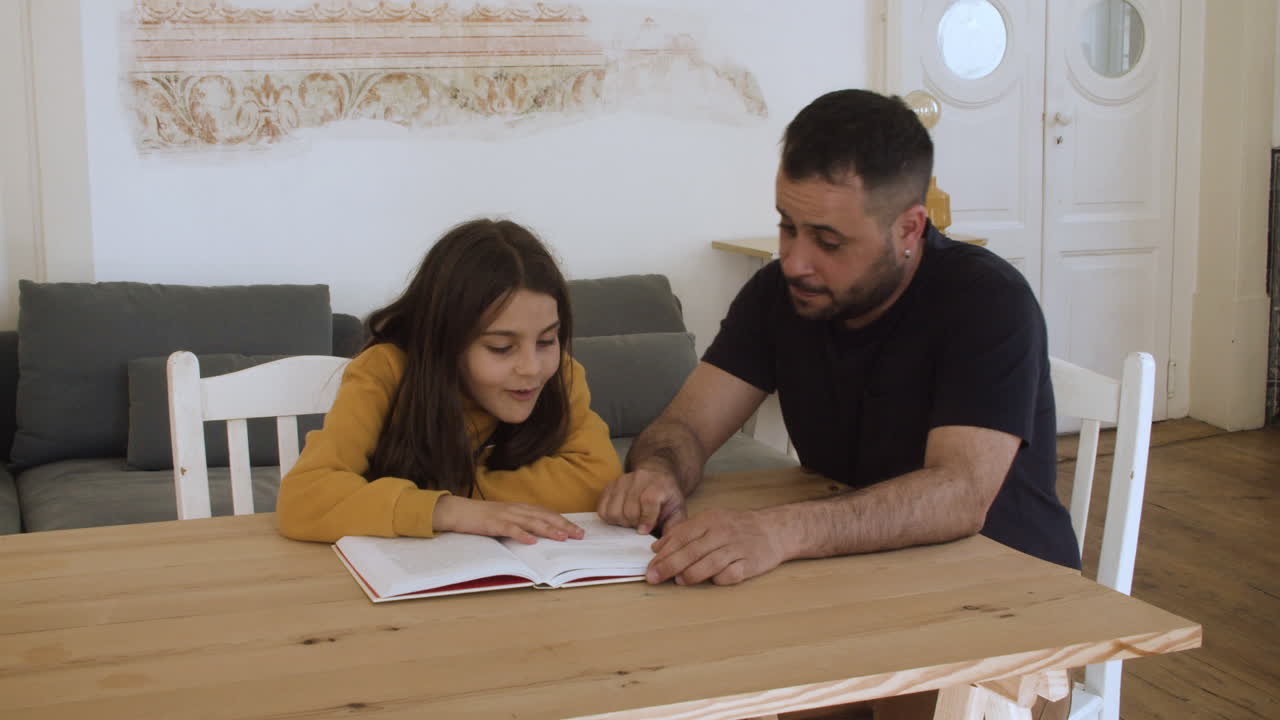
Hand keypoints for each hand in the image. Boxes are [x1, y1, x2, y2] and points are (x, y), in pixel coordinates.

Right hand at [432, 497, 584, 544]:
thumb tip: (538, 534)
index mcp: (520, 508)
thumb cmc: (482, 517)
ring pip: (531, 522)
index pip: (547, 514)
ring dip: (548, 530)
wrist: (458, 511)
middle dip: (563, 525)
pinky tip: (532, 541)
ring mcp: (505, 516)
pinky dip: (522, 535)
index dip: (564, 521)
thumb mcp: (505, 517)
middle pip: (544, 517)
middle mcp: (516, 509)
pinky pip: (510, 529)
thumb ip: (521, 523)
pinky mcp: (493, 523)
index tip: (578, 530)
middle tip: (579, 535)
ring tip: (563, 537)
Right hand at [597, 468, 686, 534]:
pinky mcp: (610, 485)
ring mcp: (622, 480)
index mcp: (659, 484)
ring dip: (621, 521)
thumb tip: (664, 546)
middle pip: (629, 509)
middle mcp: (640, 478)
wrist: (657, 478)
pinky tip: (621, 516)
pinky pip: (602, 508)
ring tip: (630, 521)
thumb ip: (673, 528)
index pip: (648, 501)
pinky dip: (609, 517)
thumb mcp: (677, 512)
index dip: (646, 519)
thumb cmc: (667, 499)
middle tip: (638, 526)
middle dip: (634, 524)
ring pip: (613, 510)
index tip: (644, 531)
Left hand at [646, 508, 786, 585]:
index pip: (682, 536)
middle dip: (669, 566)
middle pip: (692, 551)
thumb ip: (683, 533)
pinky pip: (731, 574)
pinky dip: (719, 579)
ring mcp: (737, 548)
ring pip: (710, 563)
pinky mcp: (750, 563)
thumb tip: (656, 548)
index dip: (664, 552)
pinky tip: (711, 581)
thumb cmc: (736, 527)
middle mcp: (722, 532)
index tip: (650, 565)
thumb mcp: (709, 521)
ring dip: (691, 574)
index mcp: (710, 520)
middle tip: (654, 577)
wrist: (773, 529)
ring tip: (679, 581)